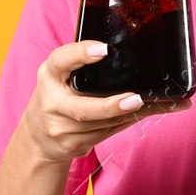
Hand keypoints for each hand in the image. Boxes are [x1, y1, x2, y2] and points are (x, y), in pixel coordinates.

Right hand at [23, 40, 191, 162]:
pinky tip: (145, 113)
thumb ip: (81, 64)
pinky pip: (108, 133)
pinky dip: (129, 122)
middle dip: (111, 106)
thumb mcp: (60, 75)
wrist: (39, 138)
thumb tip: (124, 51)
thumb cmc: (57, 97)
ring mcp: (61, 128)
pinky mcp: (74, 145)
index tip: (104, 50)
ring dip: (131, 114)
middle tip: (136, 99)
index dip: (81, 54)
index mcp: (49, 75)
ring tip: (157, 104)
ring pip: (103, 124)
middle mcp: (52, 102)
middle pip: (84, 108)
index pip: (61, 61)